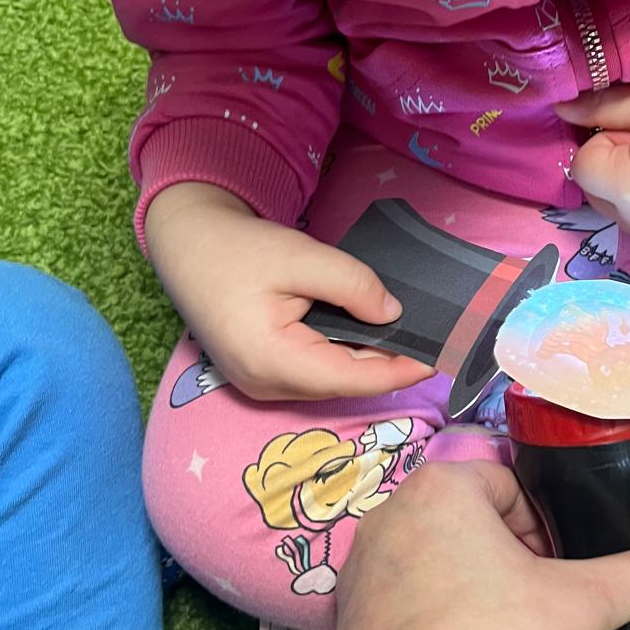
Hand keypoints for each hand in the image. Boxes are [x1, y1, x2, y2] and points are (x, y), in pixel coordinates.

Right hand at [146, 183, 435, 401]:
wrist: (187, 244)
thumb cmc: (239, 248)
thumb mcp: (302, 255)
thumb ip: (353, 284)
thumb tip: (393, 314)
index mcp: (272, 361)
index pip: (353, 378)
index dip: (401, 370)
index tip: (442, 355)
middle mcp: (266, 385)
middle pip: (344, 383)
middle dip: (390, 364)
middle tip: (434, 341)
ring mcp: (260, 384)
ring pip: (331, 380)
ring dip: (368, 361)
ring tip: (410, 337)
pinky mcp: (261, 374)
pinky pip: (314, 373)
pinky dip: (344, 356)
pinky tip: (369, 335)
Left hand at [321, 461, 629, 629]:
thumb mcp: (582, 607)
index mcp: (439, 488)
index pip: (510, 485)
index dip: (549, 528)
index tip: (565, 574)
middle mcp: (389, 514)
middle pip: (474, 522)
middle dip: (514, 559)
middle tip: (545, 609)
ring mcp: (360, 568)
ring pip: (440, 562)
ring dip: (479, 589)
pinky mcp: (346, 619)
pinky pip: (407, 602)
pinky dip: (440, 621)